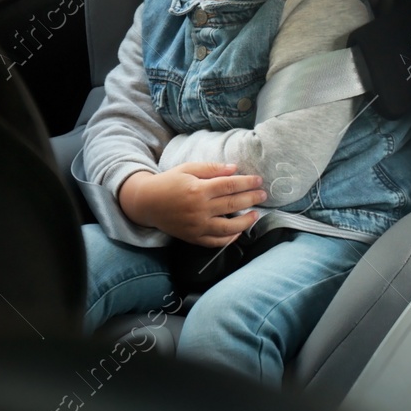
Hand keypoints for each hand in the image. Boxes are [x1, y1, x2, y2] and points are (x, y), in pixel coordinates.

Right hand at [117, 161, 267, 246]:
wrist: (147, 203)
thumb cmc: (169, 182)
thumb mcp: (188, 168)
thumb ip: (211, 169)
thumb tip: (234, 169)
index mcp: (198, 189)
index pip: (230, 185)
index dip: (247, 182)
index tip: (258, 180)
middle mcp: (199, 209)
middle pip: (233, 204)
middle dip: (251, 198)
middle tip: (263, 195)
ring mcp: (196, 226)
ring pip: (228, 228)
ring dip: (246, 222)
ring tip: (256, 214)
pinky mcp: (193, 237)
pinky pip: (215, 242)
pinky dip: (229, 239)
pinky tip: (239, 232)